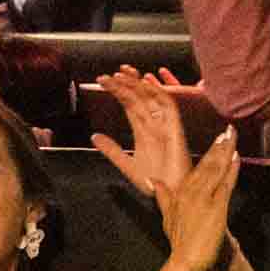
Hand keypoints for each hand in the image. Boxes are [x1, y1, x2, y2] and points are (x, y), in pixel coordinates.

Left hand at [91, 66, 189, 195]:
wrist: (171, 197)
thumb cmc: (154, 183)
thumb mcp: (127, 164)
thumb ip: (112, 150)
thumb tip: (94, 136)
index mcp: (144, 131)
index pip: (129, 105)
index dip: (118, 91)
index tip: (102, 81)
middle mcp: (154, 125)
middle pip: (139, 97)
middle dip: (126, 83)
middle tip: (110, 73)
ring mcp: (165, 126)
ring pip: (152, 98)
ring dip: (138, 84)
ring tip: (122, 74)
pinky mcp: (175, 130)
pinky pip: (169, 107)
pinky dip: (158, 93)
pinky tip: (145, 84)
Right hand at [152, 126, 238, 270]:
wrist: (185, 260)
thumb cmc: (179, 242)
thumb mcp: (167, 217)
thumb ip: (163, 197)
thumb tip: (153, 182)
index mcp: (181, 192)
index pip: (197, 167)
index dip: (209, 152)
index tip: (218, 139)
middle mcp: (192, 191)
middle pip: (208, 164)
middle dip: (219, 145)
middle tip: (228, 129)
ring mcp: (204, 197)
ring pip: (216, 169)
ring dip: (225, 151)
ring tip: (232, 136)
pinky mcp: (216, 206)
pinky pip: (225, 183)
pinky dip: (231, 169)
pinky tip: (236, 157)